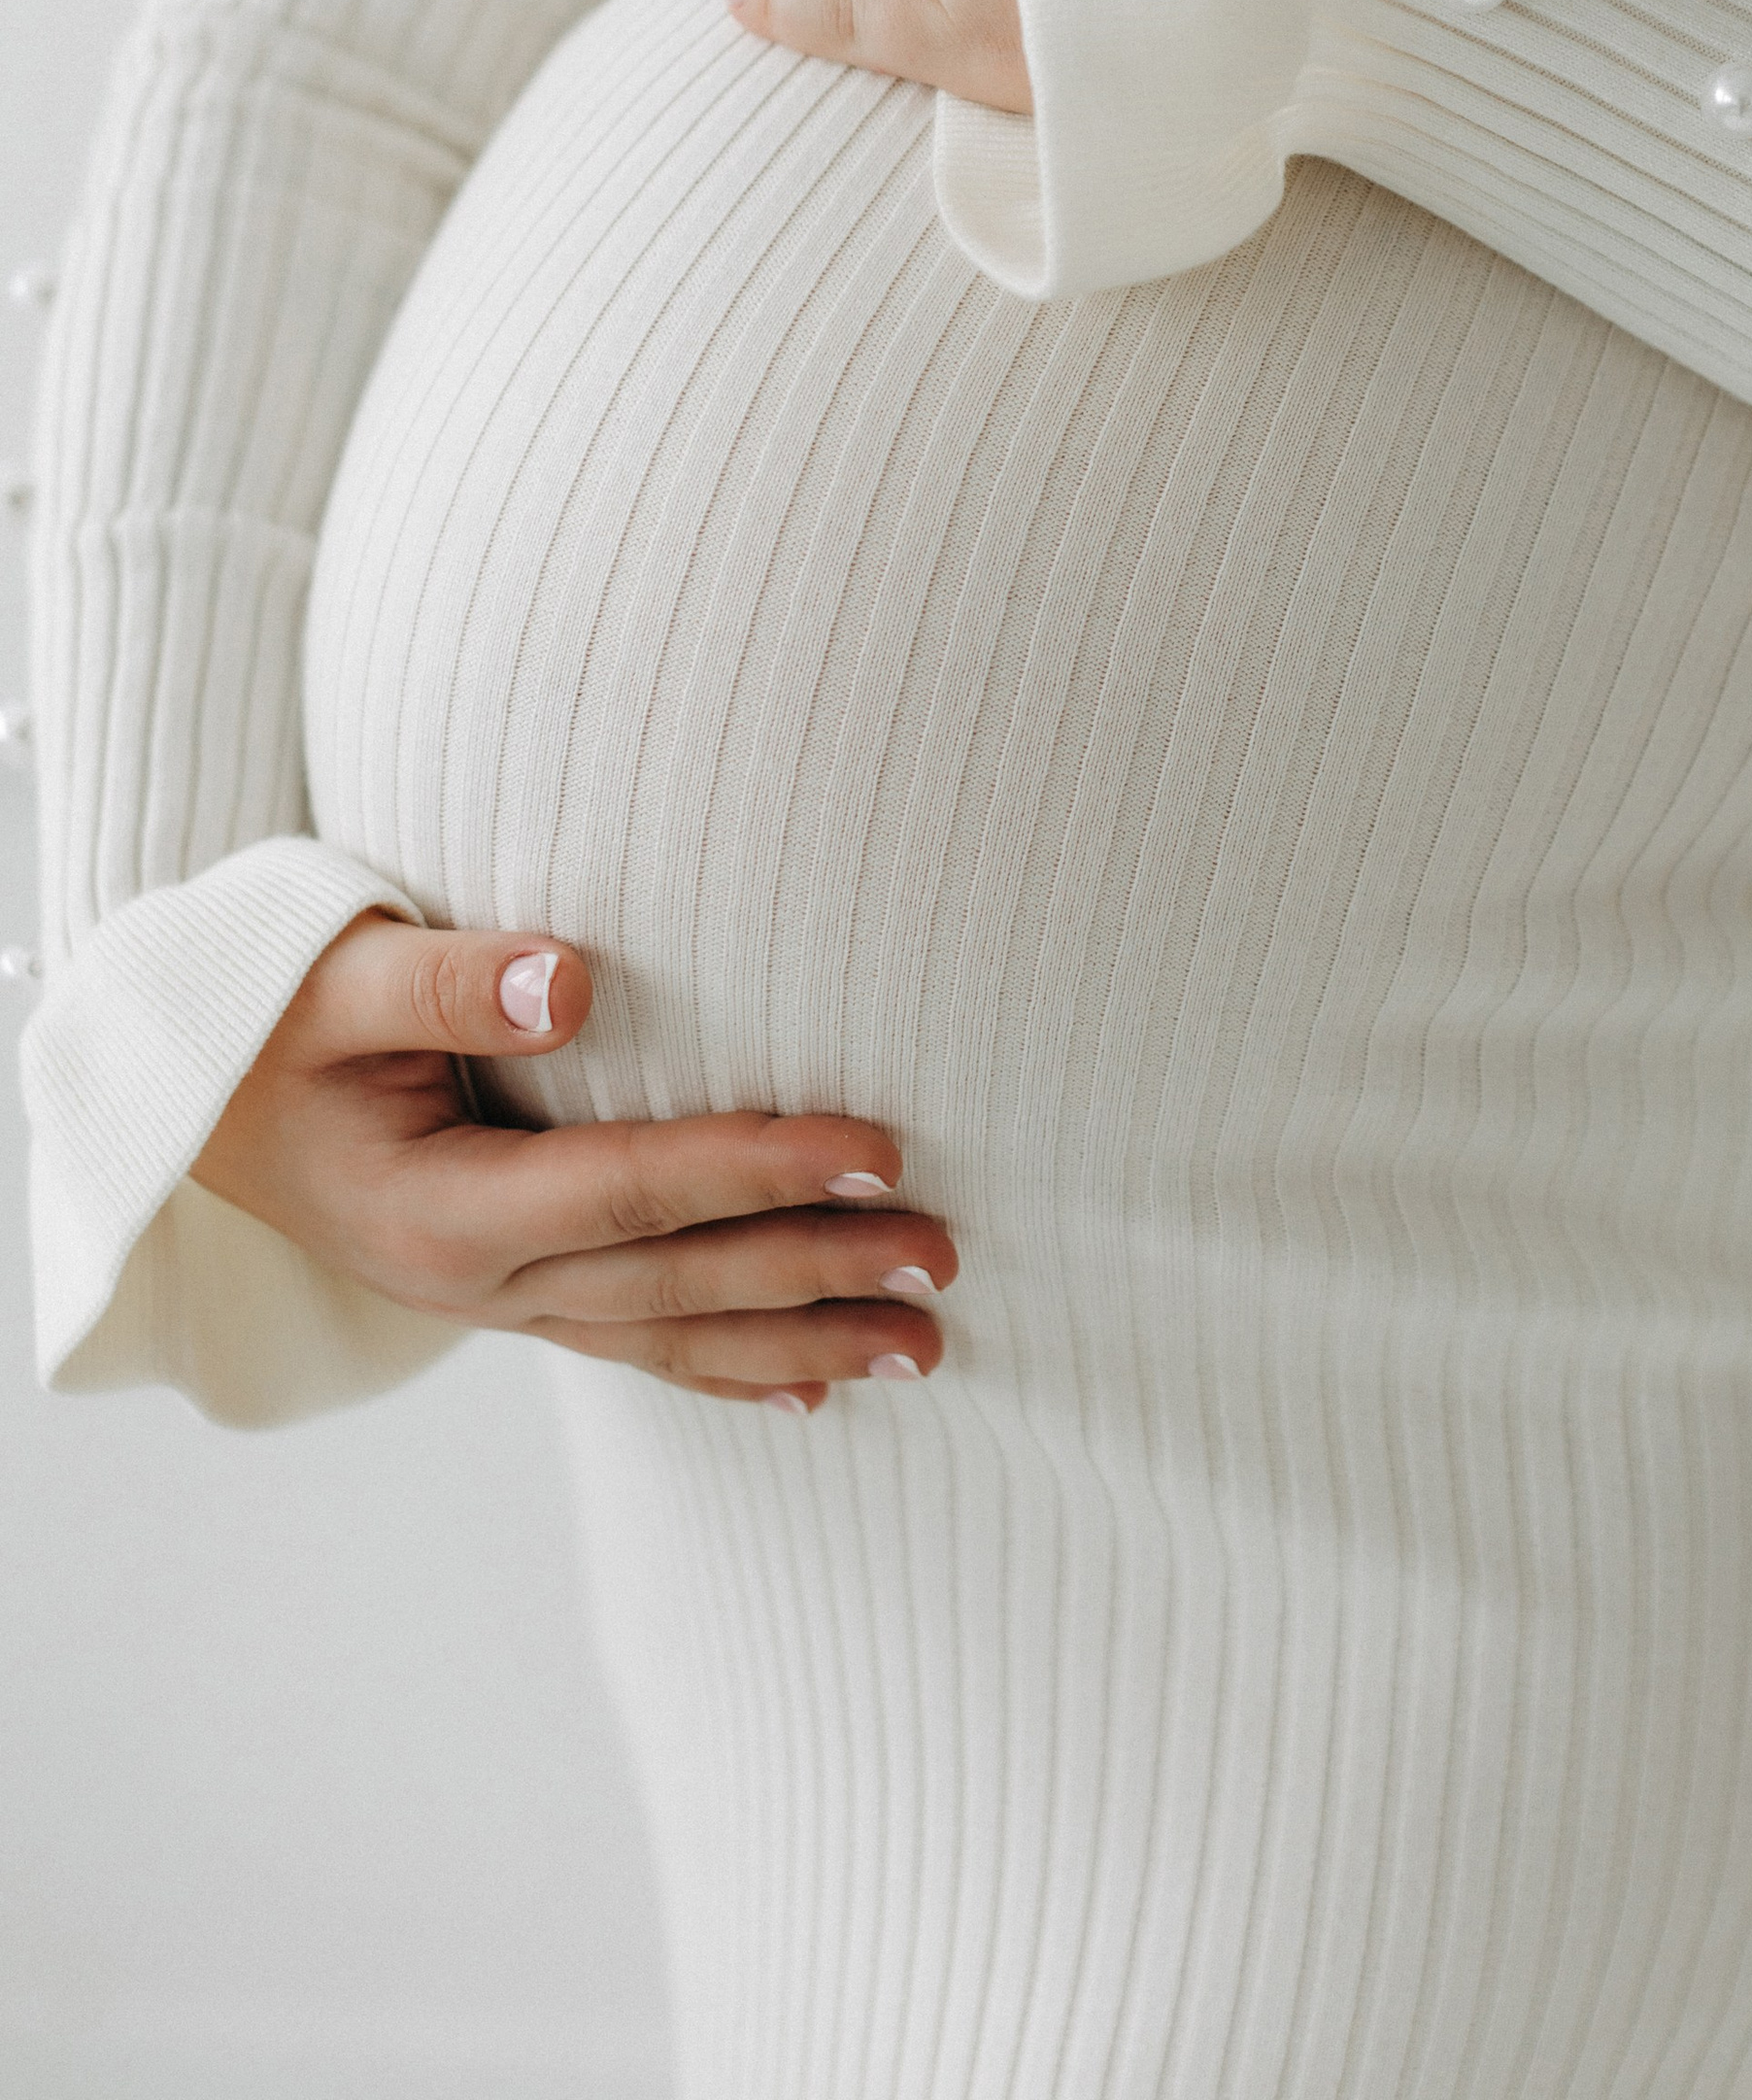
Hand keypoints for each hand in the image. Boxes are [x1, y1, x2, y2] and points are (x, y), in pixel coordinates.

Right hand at [191, 913, 955, 1411]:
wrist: (192, 1098)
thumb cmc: (269, 1016)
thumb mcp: (340, 977)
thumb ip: (455, 982)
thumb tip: (577, 978)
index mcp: (439, 1208)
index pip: (633, 1190)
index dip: (760, 1169)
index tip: (880, 1150)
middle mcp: (474, 1281)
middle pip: (675, 1282)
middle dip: (817, 1270)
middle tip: (944, 1258)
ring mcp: (492, 1303)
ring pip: (670, 1335)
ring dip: (802, 1338)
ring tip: (925, 1342)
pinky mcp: (508, 1295)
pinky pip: (633, 1346)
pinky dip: (728, 1371)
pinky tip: (816, 1389)